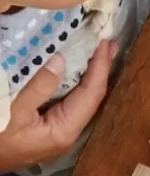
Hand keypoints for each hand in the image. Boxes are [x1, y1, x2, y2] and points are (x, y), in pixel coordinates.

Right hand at [0, 42, 116, 172]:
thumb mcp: (13, 110)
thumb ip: (39, 86)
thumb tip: (61, 61)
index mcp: (65, 130)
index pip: (92, 93)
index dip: (101, 67)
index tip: (107, 44)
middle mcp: (68, 132)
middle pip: (92, 96)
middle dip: (101, 69)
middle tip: (110, 44)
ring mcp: (58, 131)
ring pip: (81, 98)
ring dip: (90, 75)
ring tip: (100, 53)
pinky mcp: (48, 127)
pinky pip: (68, 101)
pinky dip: (74, 83)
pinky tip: (76, 71)